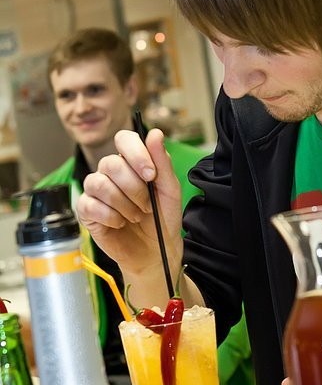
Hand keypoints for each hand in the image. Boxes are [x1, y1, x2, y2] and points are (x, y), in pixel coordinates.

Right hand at [77, 128, 183, 304]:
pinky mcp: (87, 212)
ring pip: (99, 183)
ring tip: (136, 216)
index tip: (151, 175)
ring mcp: (96, 191)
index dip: (136, 154)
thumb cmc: (163, 218)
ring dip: (123, 204)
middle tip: (147, 206)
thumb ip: (162, 162)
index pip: (123, 138)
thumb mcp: (170, 190)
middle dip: (134, 188)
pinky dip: (111, 216)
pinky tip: (121, 223)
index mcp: (131, 162)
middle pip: (110, 163)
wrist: (157, 251)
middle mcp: (111, 172)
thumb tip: (155, 133)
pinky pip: (90, 205)